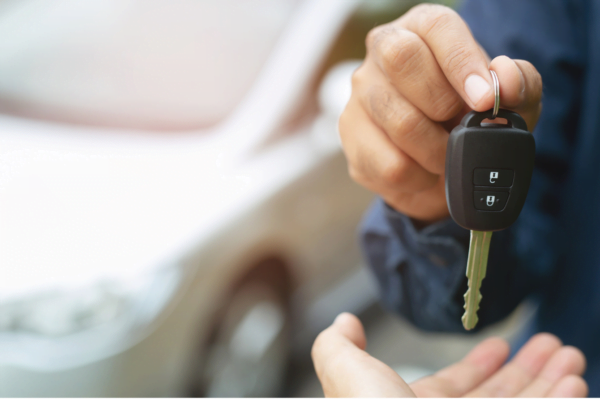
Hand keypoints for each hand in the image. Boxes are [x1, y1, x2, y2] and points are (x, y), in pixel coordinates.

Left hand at [312, 313, 587, 396]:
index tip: (500, 345)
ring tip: (570, 356)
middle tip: (552, 345)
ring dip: (550, 382)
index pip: (453, 387)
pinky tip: (574, 385)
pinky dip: (561, 401)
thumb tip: (345, 321)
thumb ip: (339, 349)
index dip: (478, 365)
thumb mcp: (349, 377)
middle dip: (526, 370)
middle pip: (497, 398)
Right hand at [339, 4, 542, 222]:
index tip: (485, 99)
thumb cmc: (472, 119)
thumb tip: (506, 79)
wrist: (440, 168)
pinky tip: (424, 171)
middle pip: (401, 59)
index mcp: (423, 28)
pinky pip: (390, 164)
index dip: (462, 62)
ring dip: (437, 151)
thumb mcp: (511, 102)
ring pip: (398, 120)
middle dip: (442, 103)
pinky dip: (419, 178)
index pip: (436, 26)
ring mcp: (360, 93)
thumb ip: (520, 83)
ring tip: (447, 155)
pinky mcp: (350, 134)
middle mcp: (383, 51)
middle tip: (460, 127)